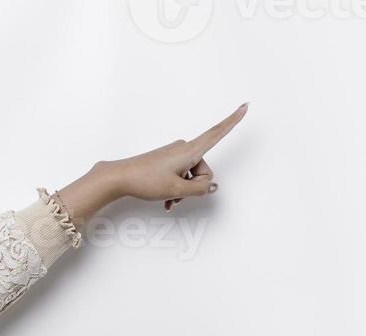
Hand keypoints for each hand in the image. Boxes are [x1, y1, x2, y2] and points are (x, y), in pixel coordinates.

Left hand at [54, 103, 249, 225]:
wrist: (120, 177)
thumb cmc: (146, 180)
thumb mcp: (177, 190)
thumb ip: (200, 189)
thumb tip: (212, 186)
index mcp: (190, 151)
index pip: (217, 133)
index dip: (233, 121)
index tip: (245, 106)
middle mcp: (184, 148)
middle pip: (204, 170)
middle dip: (195, 186)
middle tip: (177, 196)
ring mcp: (175, 154)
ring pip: (191, 176)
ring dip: (184, 190)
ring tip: (169, 199)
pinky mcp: (167, 160)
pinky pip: (180, 176)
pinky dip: (177, 188)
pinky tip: (167, 200)